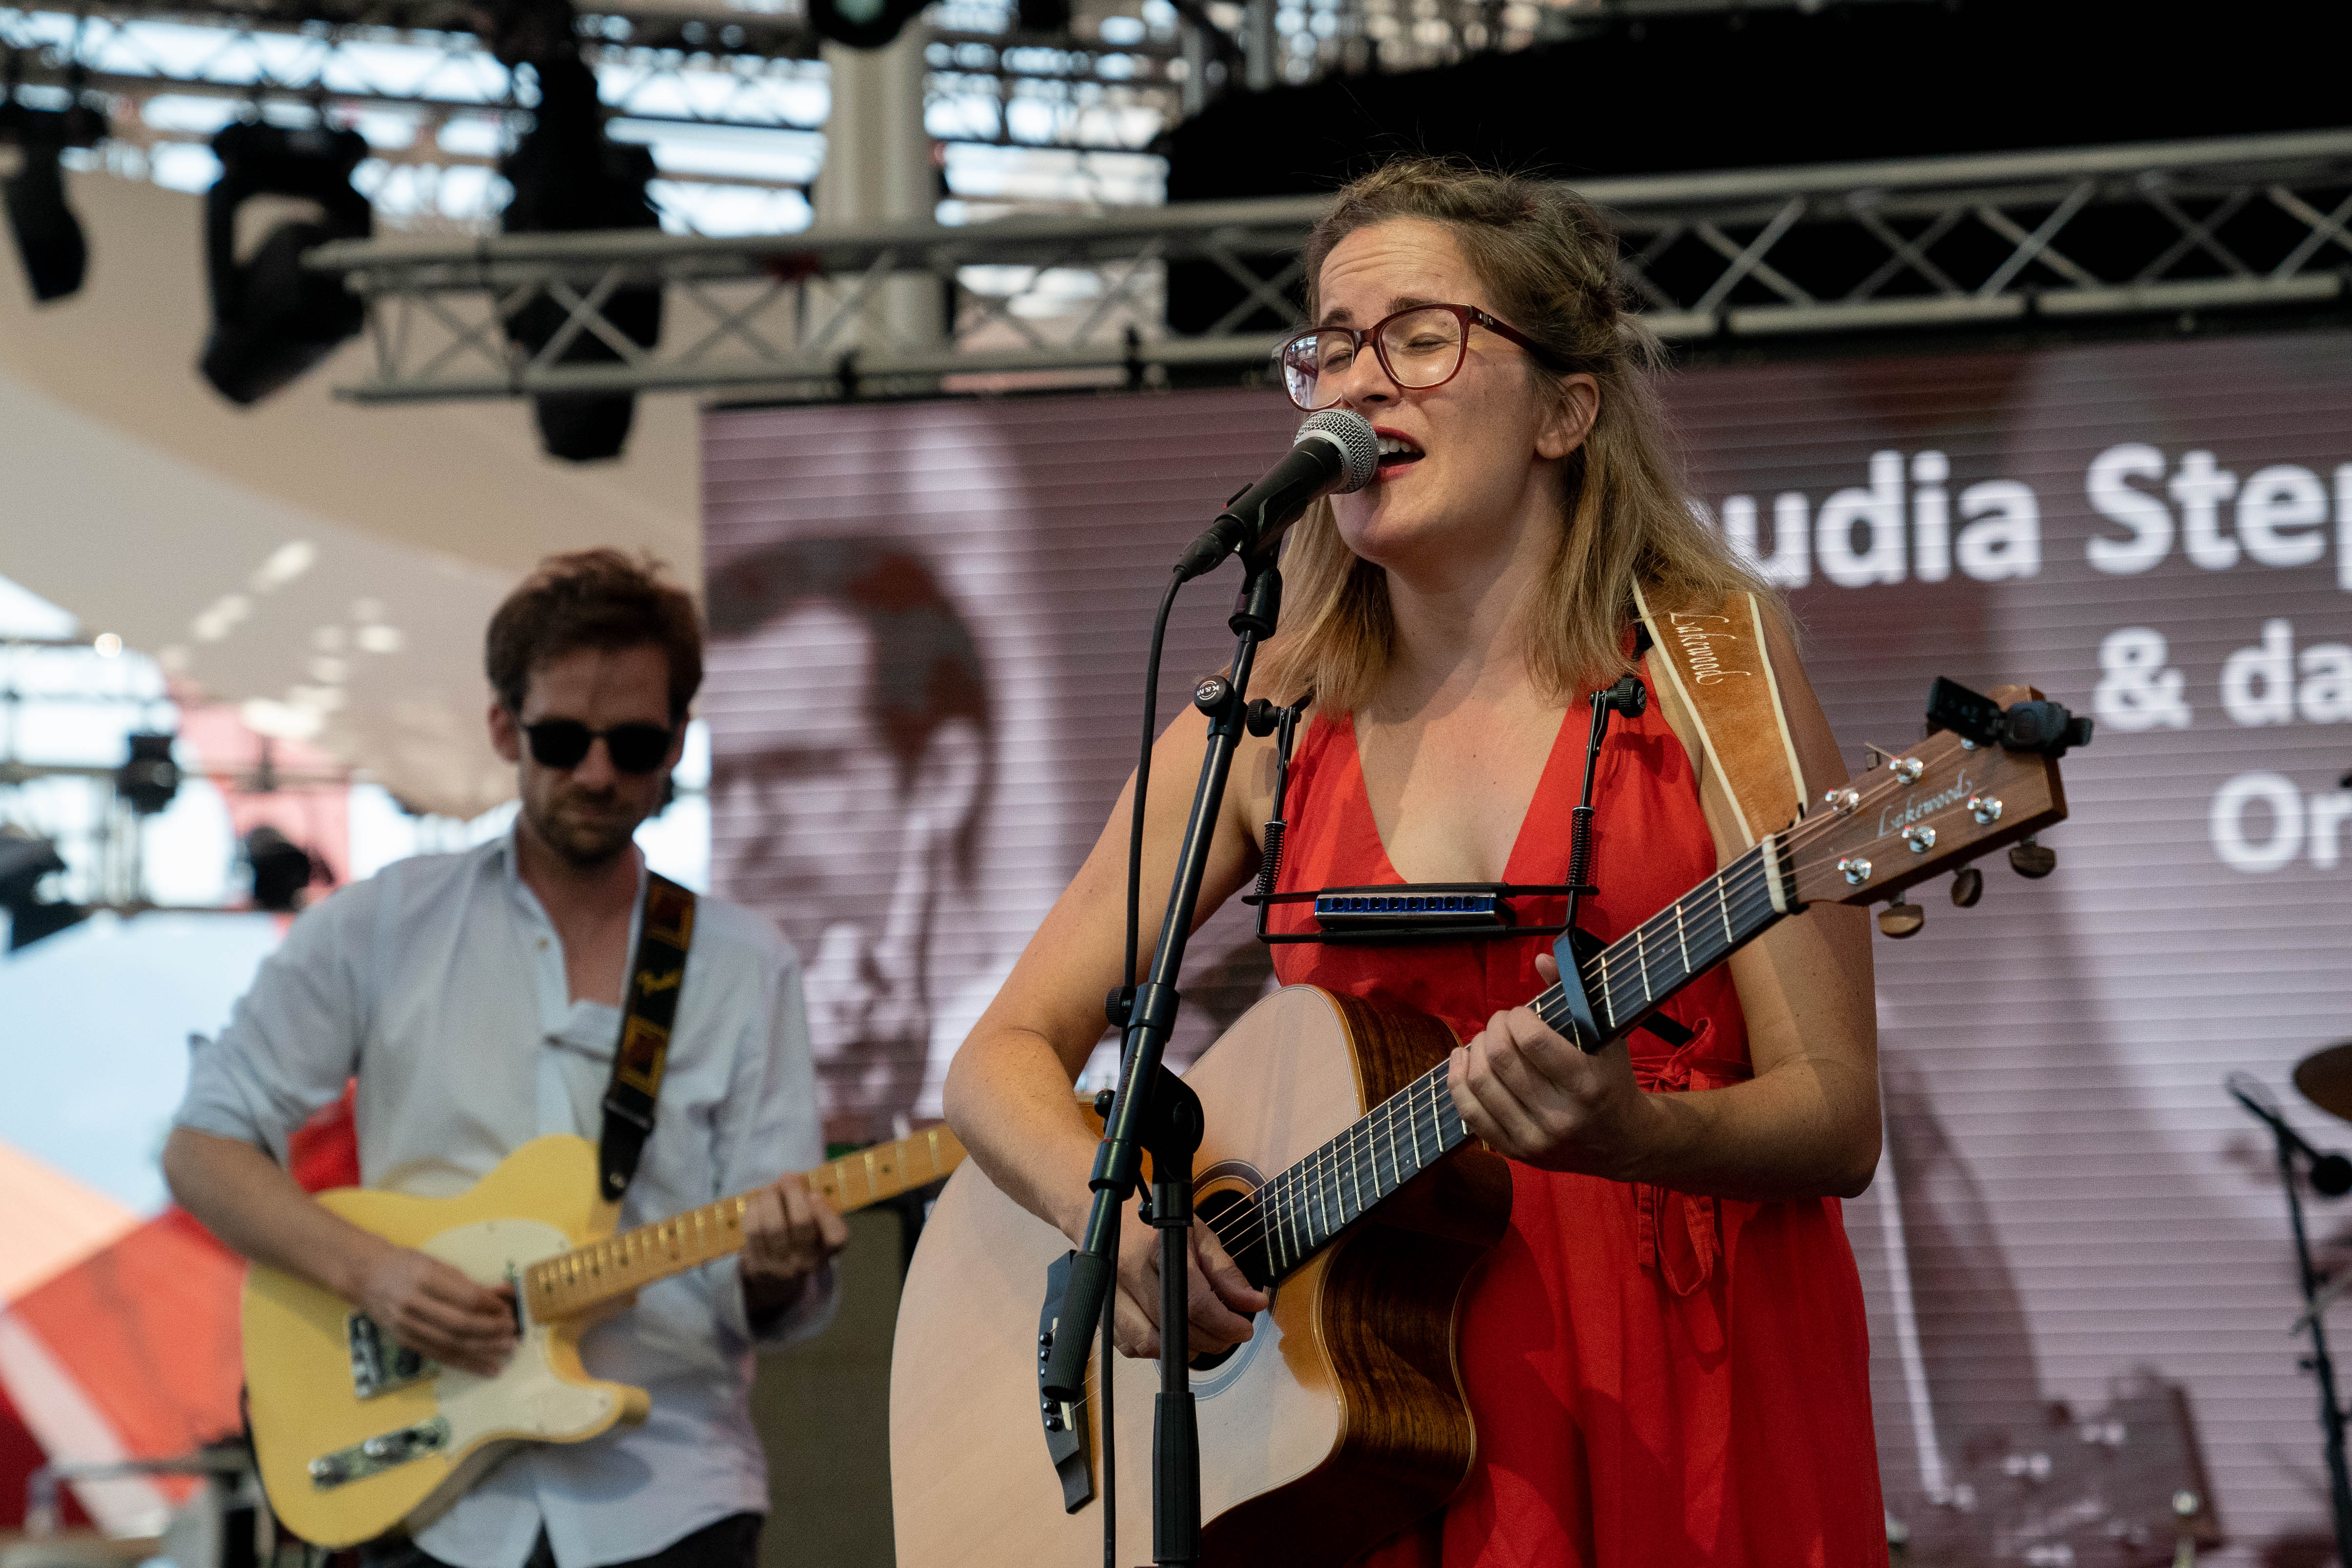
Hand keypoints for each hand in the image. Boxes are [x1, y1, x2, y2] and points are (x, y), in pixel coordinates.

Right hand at [354, 1243, 515, 1376]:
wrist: (365, 1275)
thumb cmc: (405, 1264)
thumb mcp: (437, 1264)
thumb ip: (470, 1282)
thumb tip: (505, 1294)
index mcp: (425, 1277)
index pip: (466, 1297)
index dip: (492, 1307)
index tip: (509, 1310)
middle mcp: (413, 1303)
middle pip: (460, 1324)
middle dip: (491, 1331)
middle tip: (513, 1334)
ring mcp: (406, 1325)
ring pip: (451, 1343)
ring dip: (483, 1350)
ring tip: (506, 1351)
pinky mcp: (404, 1341)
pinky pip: (439, 1355)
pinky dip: (465, 1363)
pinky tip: (486, 1367)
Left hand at [740, 1174, 849, 1318]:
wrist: (776, 1283)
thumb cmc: (798, 1243)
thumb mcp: (815, 1231)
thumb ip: (814, 1207)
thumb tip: (795, 1180)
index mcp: (827, 1251)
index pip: (836, 1237)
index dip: (825, 1213)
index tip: (814, 1194)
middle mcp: (808, 1262)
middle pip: (801, 1224)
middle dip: (793, 1193)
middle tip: (787, 1177)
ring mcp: (781, 1267)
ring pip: (772, 1226)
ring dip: (769, 1199)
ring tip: (769, 1189)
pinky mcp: (757, 1267)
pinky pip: (753, 1232)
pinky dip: (753, 1211)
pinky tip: (755, 1203)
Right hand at [1105, 1195, 1267, 1361]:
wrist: (1105, 1220)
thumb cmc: (1156, 1224)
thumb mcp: (1197, 1235)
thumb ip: (1224, 1271)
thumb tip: (1253, 1302)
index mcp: (1155, 1248)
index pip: (1195, 1302)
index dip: (1225, 1323)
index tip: (1244, 1328)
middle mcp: (1129, 1274)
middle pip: (1177, 1327)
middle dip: (1213, 1339)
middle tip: (1230, 1333)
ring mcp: (1111, 1297)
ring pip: (1152, 1344)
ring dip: (1186, 1349)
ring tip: (1205, 1336)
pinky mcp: (1103, 1314)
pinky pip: (1132, 1347)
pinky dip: (1158, 1349)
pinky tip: (1174, 1333)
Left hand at [1448, 952, 1653, 1174]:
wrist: (1623, 1142)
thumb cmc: (1612, 1081)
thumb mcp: (1606, 1036)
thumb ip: (1574, 993)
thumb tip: (1541, 958)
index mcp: (1586, 1084)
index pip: (1532, 1040)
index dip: (1516, 1017)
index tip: (1521, 1014)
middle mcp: (1559, 1116)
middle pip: (1500, 1058)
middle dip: (1493, 1028)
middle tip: (1500, 1022)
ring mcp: (1535, 1138)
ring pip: (1479, 1083)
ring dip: (1473, 1049)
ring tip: (1484, 1039)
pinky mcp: (1516, 1152)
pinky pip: (1469, 1113)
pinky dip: (1457, 1080)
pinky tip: (1462, 1059)